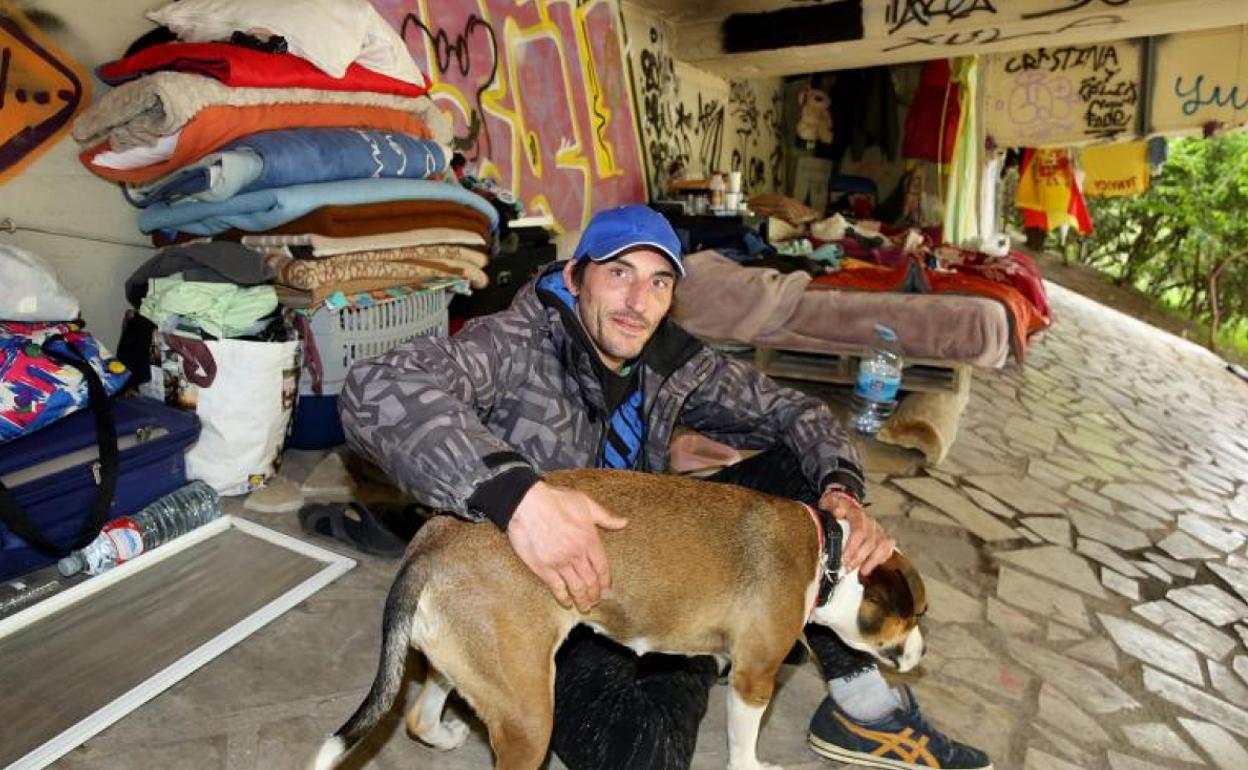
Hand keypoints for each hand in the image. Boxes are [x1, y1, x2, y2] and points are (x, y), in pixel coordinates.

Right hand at [506, 481, 628, 611]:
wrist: (527, 503)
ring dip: (582, 599)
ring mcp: (560, 563)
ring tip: (584, 607)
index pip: (602, 567)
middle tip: (595, 601)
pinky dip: (563, 597)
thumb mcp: (585, 503)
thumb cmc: (556, 500)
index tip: (606, 589)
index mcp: (589, 540)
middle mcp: (577, 555)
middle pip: (591, 581)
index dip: (605, 581)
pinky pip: (557, 588)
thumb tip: (623, 522)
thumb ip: (605, 516)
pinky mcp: (543, 568)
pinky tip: (566, 602)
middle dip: (594, 594)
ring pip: (576, 587)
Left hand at [819, 487, 893, 575]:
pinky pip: (888, 547)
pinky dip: (882, 558)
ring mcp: (878, 528)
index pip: (859, 531)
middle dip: (859, 558)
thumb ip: (832, 508)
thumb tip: (838, 512)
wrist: (843, 502)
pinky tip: (871, 566)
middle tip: (847, 569)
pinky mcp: (882, 535)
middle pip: (871, 542)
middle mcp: (870, 521)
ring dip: (873, 561)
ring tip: (862, 571)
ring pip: (883, 545)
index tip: (843, 560)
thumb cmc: (834, 507)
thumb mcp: (828, 504)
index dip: (853, 547)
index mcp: (856, 513)